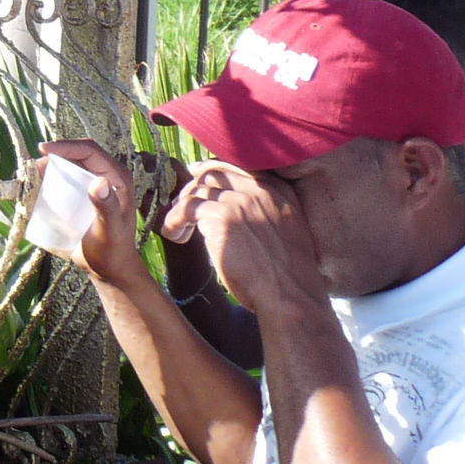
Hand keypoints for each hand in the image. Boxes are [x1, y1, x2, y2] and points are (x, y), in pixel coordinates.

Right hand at [38, 139, 154, 289]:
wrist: (108, 268)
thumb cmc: (112, 252)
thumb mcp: (108, 231)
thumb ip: (107, 208)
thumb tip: (99, 182)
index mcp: (118, 178)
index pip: (89, 151)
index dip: (65, 146)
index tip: (43, 150)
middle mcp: (107, 175)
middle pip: (76, 154)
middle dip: (53, 156)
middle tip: (33, 168)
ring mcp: (95, 183)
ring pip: (68, 165)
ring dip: (48, 167)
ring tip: (31, 178)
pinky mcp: (83, 193)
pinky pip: (64, 178)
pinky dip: (49, 179)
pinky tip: (36, 188)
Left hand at [164, 162, 326, 320]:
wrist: (291, 297)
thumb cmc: (289, 277)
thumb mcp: (288, 231)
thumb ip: (267, 212)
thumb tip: (235, 208)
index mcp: (279, 190)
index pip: (237, 166)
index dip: (213, 171)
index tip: (198, 177)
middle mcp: (259, 189)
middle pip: (214, 174)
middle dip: (194, 186)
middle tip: (182, 204)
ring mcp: (239, 201)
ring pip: (197, 191)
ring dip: (182, 208)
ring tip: (178, 228)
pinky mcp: (220, 217)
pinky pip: (186, 209)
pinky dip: (174, 220)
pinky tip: (173, 234)